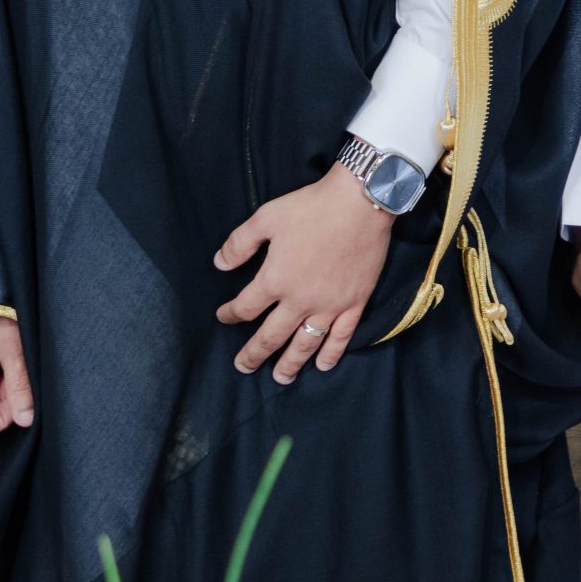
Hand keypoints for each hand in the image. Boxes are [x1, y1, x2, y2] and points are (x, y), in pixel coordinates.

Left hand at [215, 164, 394, 380]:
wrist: (361, 203)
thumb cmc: (312, 207)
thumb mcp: (267, 217)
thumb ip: (239, 243)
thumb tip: (219, 264)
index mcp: (275, 280)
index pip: (246, 307)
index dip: (230, 314)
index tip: (223, 316)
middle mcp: (299, 301)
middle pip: (270, 337)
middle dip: (253, 354)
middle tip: (243, 366)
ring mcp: (329, 306)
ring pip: (304, 345)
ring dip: (289, 365)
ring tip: (279, 378)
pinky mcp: (354, 304)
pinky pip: (340, 338)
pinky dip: (331, 355)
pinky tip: (322, 365)